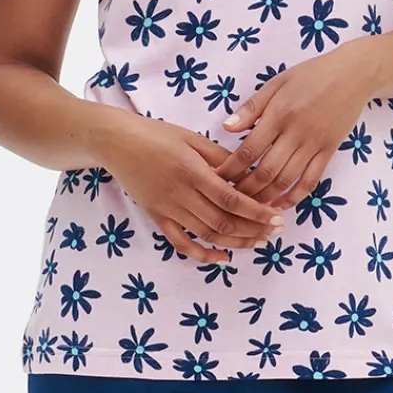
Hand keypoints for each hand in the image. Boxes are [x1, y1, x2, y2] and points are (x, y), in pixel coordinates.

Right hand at [105, 112, 283, 262]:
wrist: (116, 142)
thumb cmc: (156, 134)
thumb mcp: (192, 138)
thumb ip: (221, 158)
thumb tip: (249, 175)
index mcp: (193, 171)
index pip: (232, 200)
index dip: (257, 213)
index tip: (277, 218)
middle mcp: (181, 194)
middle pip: (223, 221)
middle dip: (253, 230)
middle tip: (275, 232)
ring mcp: (167, 209)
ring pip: (206, 235)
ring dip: (235, 243)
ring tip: (257, 243)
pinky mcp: (157, 217)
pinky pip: (180, 243)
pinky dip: (202, 254)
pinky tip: (222, 258)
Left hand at [212, 43, 380, 204]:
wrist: (353, 75)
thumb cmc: (311, 75)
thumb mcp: (276, 83)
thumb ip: (251, 108)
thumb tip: (225, 128)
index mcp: (278, 113)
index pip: (248, 149)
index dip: (231, 169)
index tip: (217, 179)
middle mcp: (295, 132)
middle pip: (266, 171)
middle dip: (245, 189)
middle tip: (230, 199)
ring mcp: (314, 144)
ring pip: (286, 180)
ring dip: (267, 198)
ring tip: (251, 207)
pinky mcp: (329, 151)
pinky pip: (311, 180)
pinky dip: (295, 197)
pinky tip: (281, 205)